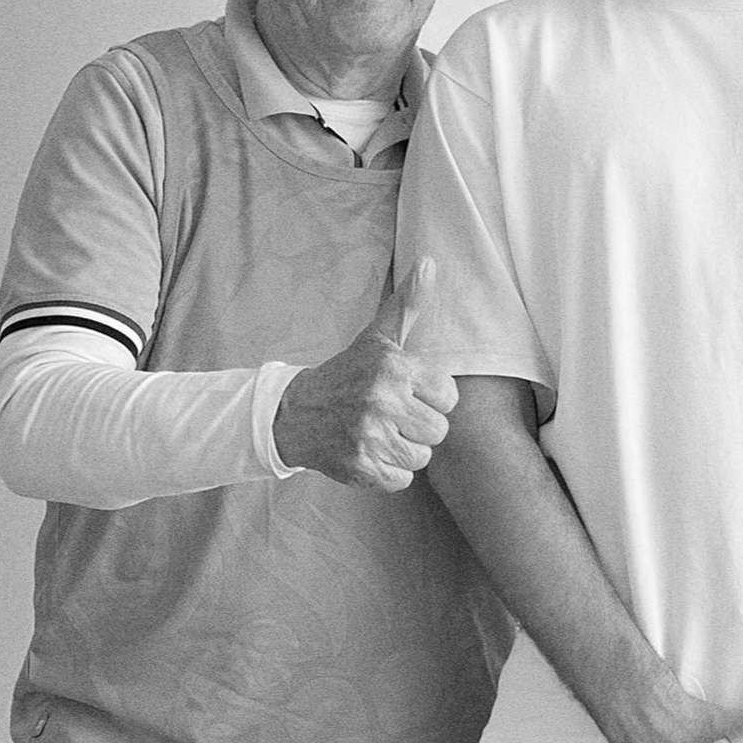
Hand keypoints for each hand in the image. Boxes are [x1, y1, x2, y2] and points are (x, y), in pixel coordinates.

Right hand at [272, 257, 456, 491]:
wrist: (293, 413)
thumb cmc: (347, 374)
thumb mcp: (378, 338)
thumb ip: (408, 304)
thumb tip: (429, 262)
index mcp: (394, 368)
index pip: (448, 397)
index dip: (430, 398)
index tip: (406, 394)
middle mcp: (382, 401)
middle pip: (438, 431)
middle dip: (418, 427)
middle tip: (390, 416)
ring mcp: (369, 437)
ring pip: (422, 458)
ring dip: (404, 451)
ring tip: (379, 433)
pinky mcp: (359, 468)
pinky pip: (401, 480)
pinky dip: (388, 472)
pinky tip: (369, 453)